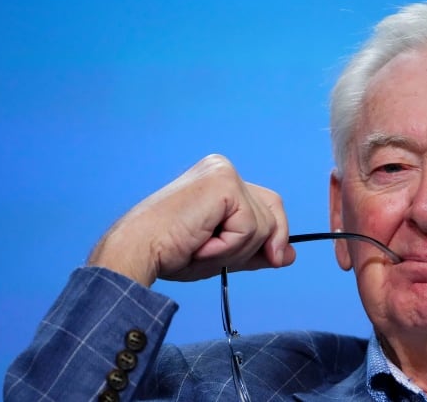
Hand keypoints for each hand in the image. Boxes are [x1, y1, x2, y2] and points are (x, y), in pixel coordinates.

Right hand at [87, 154, 295, 285]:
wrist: (137, 252)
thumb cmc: (170, 251)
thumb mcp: (225, 252)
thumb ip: (258, 249)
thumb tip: (289, 254)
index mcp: (220, 179)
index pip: (268, 207)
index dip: (270, 237)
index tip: (266, 259)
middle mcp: (223, 168)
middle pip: (273, 213)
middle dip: (254, 245)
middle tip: (213, 252)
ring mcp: (224, 172)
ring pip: (264, 225)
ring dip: (235, 250)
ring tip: (200, 245)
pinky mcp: (223, 183)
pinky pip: (250, 228)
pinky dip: (228, 247)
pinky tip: (200, 242)